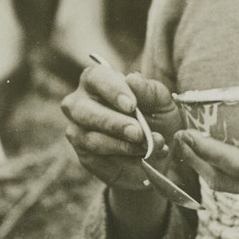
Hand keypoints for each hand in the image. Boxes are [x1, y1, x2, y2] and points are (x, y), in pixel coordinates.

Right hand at [61, 62, 182, 190]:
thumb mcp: (161, 103)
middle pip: (85, 111)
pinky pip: (98, 160)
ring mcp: (77, 130)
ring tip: (148, 147)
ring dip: (123, 146)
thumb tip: (132, 79)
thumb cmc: (155, 117)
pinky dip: (124, 161)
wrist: (156, 152)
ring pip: (91, 139)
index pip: (96, 77)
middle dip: (114, 123)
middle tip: (138, 133)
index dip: (113, 91)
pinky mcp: (83, 155)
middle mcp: (79, 103)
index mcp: (97, 80)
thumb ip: (149, 91)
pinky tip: (141, 160)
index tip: (132, 105)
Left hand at [175, 62, 238, 238]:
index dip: (206, 151)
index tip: (187, 133)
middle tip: (181, 136)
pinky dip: (227, 176)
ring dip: (209, 170)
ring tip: (194, 144)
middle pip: (223, 182)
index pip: (237, 164)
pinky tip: (222, 156)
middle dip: (197, 161)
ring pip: (231, 191)